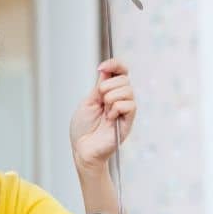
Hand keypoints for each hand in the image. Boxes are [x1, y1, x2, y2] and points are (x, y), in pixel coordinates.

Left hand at [69, 58, 135, 172]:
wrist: (83, 149)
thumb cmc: (83, 129)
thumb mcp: (88, 102)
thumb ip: (99, 86)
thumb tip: (106, 69)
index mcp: (109, 92)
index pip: (121, 72)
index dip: (114, 64)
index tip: (101, 68)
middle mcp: (120, 99)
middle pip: (124, 79)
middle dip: (107, 86)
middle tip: (99, 100)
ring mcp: (125, 110)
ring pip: (127, 90)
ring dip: (110, 98)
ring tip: (104, 111)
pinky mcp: (129, 122)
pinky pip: (130, 105)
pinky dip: (116, 108)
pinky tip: (110, 118)